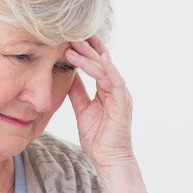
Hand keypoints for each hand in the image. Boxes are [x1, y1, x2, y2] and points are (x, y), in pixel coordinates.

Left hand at [65, 36, 133, 171]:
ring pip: (105, 69)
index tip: (72, 36)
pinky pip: (116, 82)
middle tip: (71, 34)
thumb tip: (69, 75)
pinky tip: (102, 57)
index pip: (97, 64)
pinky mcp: (123, 103)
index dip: (87, 49)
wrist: (108, 159)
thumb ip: (78, 92)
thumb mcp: (83, 109)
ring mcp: (121, 95)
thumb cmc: (98, 138)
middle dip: (86, 47)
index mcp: (107, 89)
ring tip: (74, 46)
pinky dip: (110, 69)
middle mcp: (116, 89)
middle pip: (101, 62)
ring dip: (90, 57)